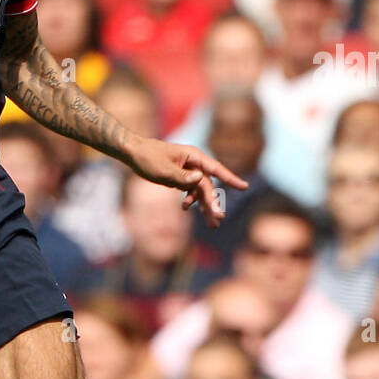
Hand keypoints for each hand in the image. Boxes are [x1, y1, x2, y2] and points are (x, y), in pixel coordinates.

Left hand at [127, 138, 247, 228]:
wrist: (134, 153)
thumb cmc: (148, 158)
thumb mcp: (163, 170)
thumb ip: (182, 176)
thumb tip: (200, 179)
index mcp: (193, 156)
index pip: (216, 169)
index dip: (230, 178)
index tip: (244, 187)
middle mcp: (194, 163)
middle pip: (208, 185)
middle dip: (213, 202)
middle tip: (219, 218)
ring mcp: (189, 171)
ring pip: (201, 191)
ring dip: (205, 206)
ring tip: (213, 225)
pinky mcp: (182, 177)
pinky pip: (191, 191)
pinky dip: (191, 200)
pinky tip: (185, 208)